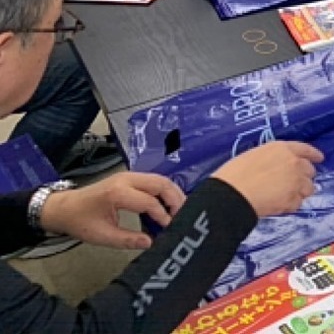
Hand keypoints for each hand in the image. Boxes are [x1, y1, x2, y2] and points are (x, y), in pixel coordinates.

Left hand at [40, 172, 185, 249]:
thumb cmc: (80, 222)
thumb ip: (127, 240)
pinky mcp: (131, 177)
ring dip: (173, 194)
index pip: (150, 203)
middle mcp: (126, 179)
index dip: (164, 216)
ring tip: (181, 212)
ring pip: (161, 180)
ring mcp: (129, 176)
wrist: (64, 207)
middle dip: (176, 200)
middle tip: (185, 217)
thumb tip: (152, 243)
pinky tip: (169, 206)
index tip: (171, 230)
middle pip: (161, 184)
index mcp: (117, 193)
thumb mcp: (101, 236)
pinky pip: (154, 181)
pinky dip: (165, 192)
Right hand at [212, 141, 322, 217]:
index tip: (320, 158)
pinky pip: (298, 203)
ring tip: (284, 196)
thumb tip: (277, 167)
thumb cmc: (235, 173)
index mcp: (282, 148)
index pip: (305, 149)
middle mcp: (294, 163)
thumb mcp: (254, 156)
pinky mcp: (294, 200)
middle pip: (310, 171)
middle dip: (303, 177)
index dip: (313, 154)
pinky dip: (290, 205)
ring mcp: (296, 182)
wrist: (232, 194)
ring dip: (300, 192)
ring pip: (308, 188)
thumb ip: (272, 159)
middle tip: (291, 184)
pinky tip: (277, 205)